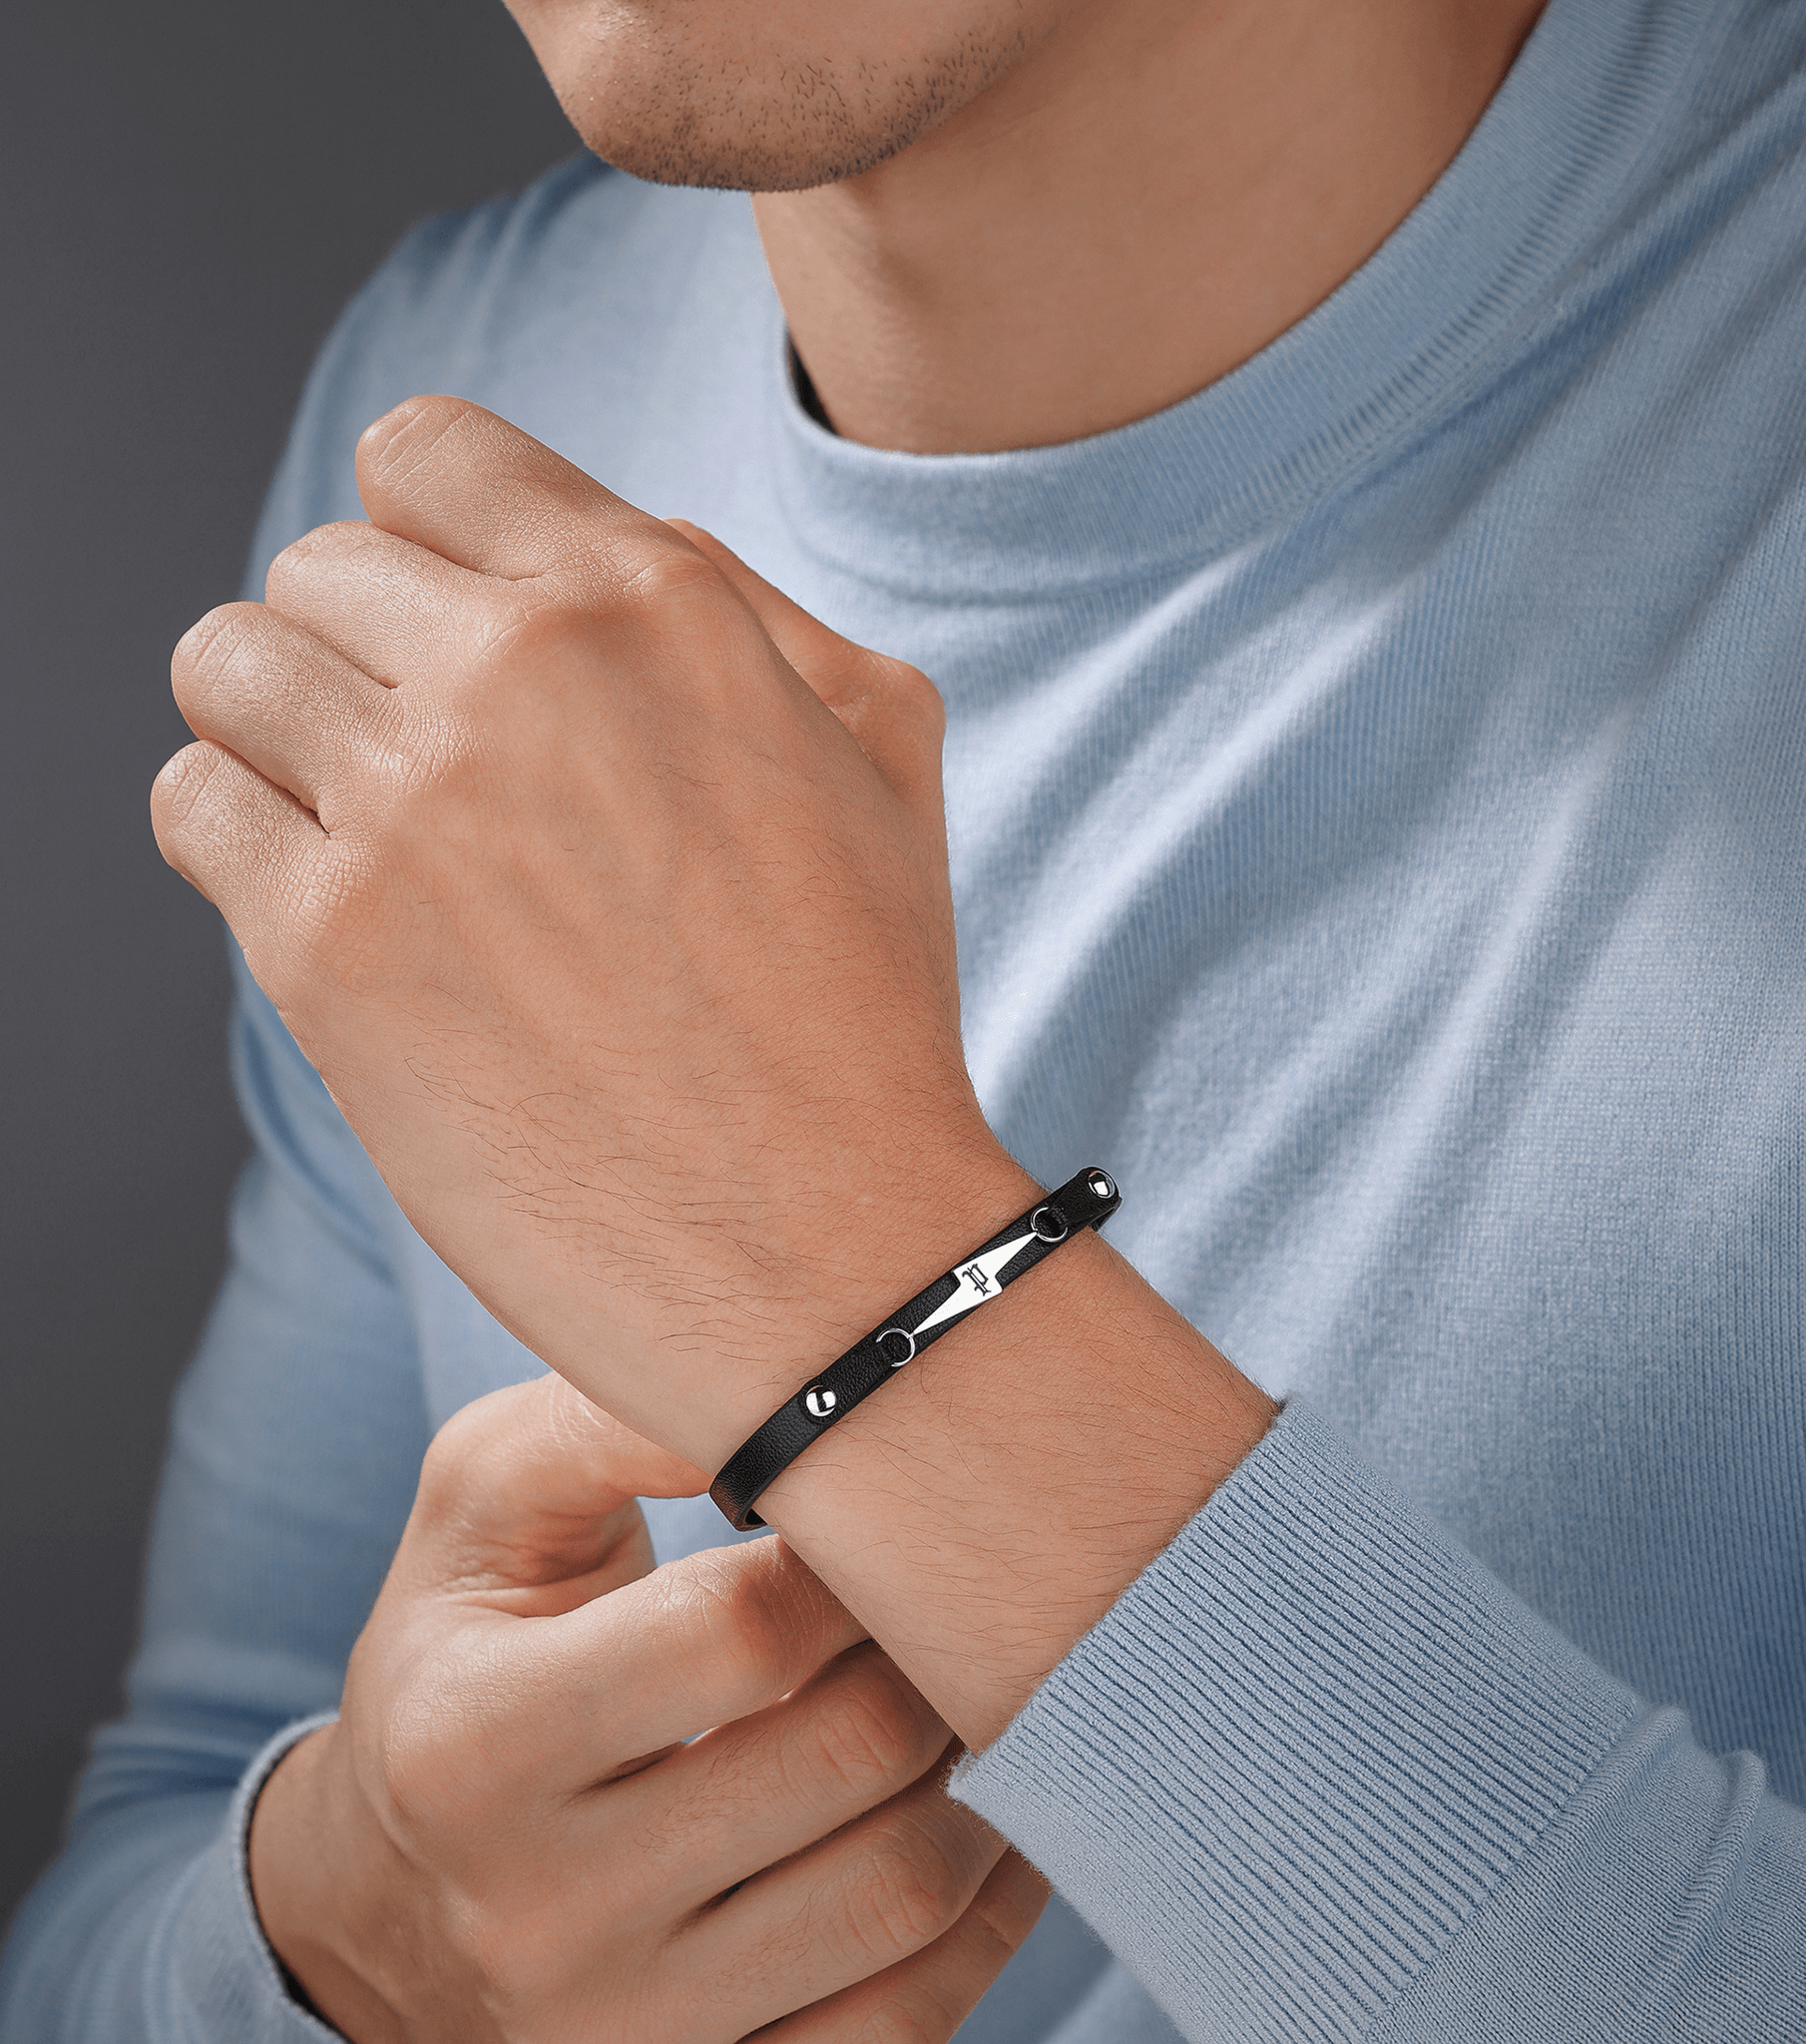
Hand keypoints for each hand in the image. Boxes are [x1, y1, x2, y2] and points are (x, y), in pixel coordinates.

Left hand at [152, 397, 1030, 1471]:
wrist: (832, 1247)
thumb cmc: (866, 1006)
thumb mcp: (883, 744)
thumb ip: (742, 602)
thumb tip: (593, 543)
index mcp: (658, 600)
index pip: (430, 451)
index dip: (425, 538)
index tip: (446, 632)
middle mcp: (523, 669)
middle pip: (314, 562)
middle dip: (361, 654)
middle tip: (431, 775)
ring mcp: (413, 803)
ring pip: (224, 664)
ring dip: (280, 736)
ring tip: (366, 832)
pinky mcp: (328, 946)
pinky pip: (192, 805)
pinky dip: (240, 846)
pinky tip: (339, 915)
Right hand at [249, 1373, 1047, 2041]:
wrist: (387, 1887)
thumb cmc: (460, 1651)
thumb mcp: (477, 1501)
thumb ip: (602, 1419)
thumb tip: (768, 1385)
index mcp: (475, 1740)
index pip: (744, 1632)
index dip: (845, 1554)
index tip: (867, 1516)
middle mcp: (542, 1912)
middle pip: (852, 1757)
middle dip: (935, 1649)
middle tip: (952, 1593)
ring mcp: (629, 2029)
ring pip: (904, 1896)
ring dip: (989, 1775)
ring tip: (983, 1692)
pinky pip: (907, 2023)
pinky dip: (987, 1921)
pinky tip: (987, 1825)